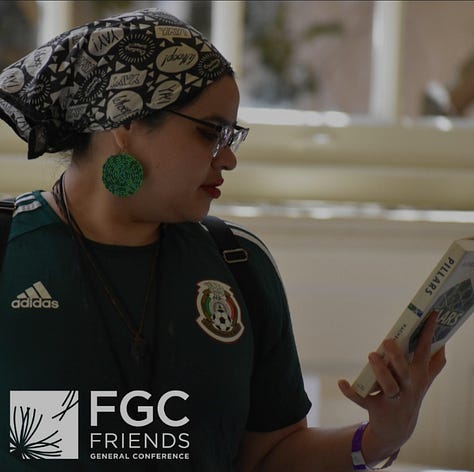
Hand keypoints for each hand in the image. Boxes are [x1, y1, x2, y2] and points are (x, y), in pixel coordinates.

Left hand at [337, 311, 446, 458]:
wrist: (397, 430)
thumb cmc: (409, 396)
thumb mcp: (423, 382)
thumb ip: (434, 364)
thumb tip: (443, 345)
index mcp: (418, 376)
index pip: (424, 351)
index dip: (428, 332)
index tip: (430, 315)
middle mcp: (408, 388)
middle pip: (405, 371)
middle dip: (397, 357)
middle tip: (387, 340)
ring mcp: (392, 400)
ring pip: (388, 386)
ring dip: (380, 371)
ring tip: (371, 355)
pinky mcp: (376, 408)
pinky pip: (362, 400)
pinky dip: (351, 392)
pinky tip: (342, 382)